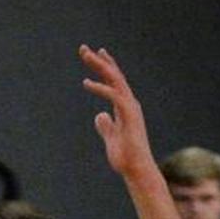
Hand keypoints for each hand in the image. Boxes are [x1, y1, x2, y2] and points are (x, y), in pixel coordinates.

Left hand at [79, 44, 155, 177]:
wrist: (136, 169)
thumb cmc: (126, 157)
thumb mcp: (111, 138)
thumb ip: (106, 127)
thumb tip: (100, 116)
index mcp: (125, 107)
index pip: (115, 82)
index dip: (106, 66)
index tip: (95, 54)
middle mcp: (129, 104)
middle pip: (114, 76)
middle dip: (99, 60)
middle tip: (83, 48)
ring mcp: (130, 108)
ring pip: (115, 80)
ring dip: (100, 66)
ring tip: (85, 55)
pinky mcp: (129, 115)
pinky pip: (114, 95)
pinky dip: (100, 87)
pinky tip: (86, 83)